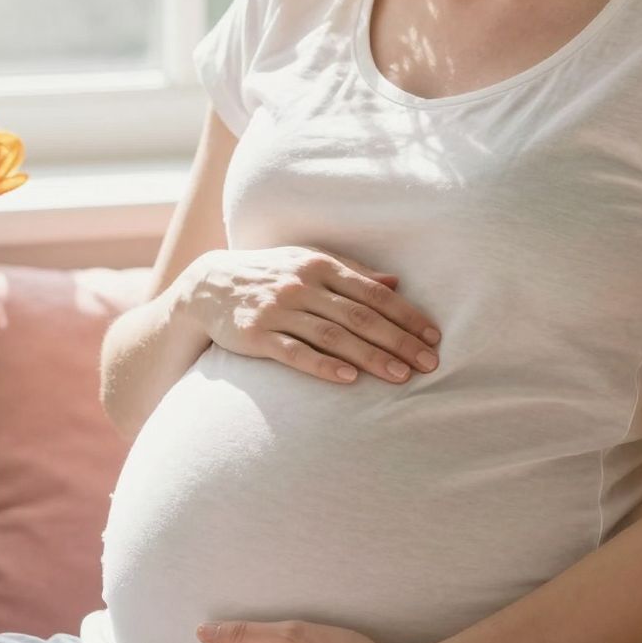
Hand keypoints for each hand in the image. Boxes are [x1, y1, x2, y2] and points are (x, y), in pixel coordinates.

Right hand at [184, 245, 442, 387]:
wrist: (208, 286)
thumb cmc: (270, 274)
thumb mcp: (308, 262)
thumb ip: (352, 272)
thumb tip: (396, 282)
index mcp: (319, 265)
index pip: (373, 292)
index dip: (406, 315)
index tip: (433, 336)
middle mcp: (301, 286)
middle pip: (359, 316)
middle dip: (397, 340)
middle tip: (428, 363)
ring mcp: (278, 311)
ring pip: (332, 336)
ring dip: (369, 357)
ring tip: (399, 376)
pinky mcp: (257, 335)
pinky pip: (294, 353)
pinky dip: (322, 366)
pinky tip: (348, 380)